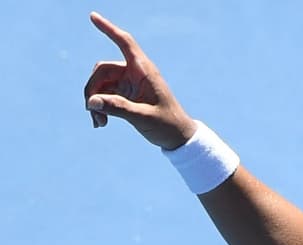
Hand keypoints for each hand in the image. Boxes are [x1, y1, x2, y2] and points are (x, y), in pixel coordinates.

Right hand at [83, 12, 196, 149]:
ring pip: (100, 84)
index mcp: (144, 71)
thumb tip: (92, 102)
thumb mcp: (143, 117)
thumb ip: (118, 108)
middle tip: (92, 111)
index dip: (109, 29)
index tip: (93, 16)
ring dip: (95, 101)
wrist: (178, 138)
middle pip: (102, 70)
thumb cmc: (167, 125)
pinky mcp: (126, 94)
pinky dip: (100, 107)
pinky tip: (101, 123)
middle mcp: (135, 73)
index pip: (125, 43)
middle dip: (93, 89)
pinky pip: (104, 95)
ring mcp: (129, 83)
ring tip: (99, 123)